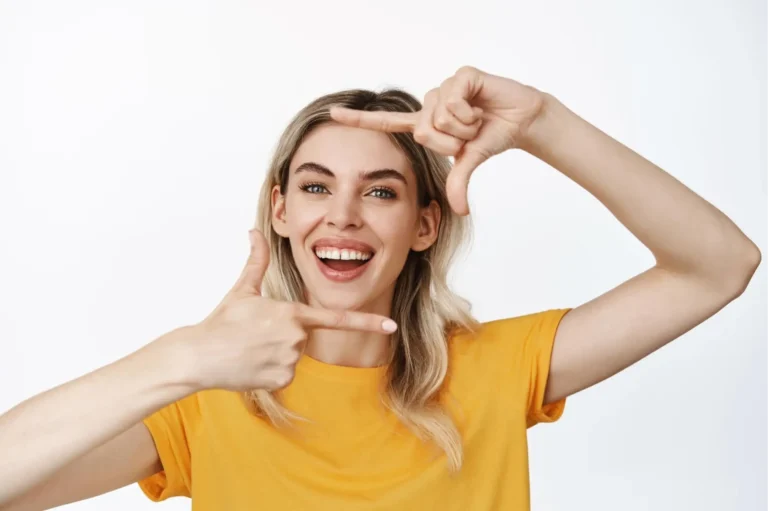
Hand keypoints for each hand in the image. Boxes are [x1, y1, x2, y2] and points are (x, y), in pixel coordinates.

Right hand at [178, 230, 397, 391]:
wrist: (199, 356)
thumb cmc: (221, 322)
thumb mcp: (243, 290)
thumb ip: (257, 261)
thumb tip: (254, 231)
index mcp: (292, 313)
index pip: (336, 318)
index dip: (367, 321)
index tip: (391, 325)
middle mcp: (296, 337)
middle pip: (302, 337)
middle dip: (283, 337)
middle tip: (254, 336)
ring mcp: (290, 361)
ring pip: (293, 357)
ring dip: (275, 354)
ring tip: (250, 350)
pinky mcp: (281, 380)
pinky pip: (284, 375)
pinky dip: (269, 372)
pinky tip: (250, 366)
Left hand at [330, 66, 545, 214]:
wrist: (522, 120)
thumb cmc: (492, 137)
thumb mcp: (469, 163)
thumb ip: (457, 182)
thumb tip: (461, 212)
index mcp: (425, 124)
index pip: (386, 122)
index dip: (359, 119)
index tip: (332, 113)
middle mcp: (430, 104)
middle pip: (423, 131)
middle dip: (450, 142)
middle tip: (469, 135)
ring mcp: (444, 88)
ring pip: (439, 118)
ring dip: (463, 129)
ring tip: (477, 120)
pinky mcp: (461, 76)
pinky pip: (455, 103)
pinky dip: (471, 114)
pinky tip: (482, 107)